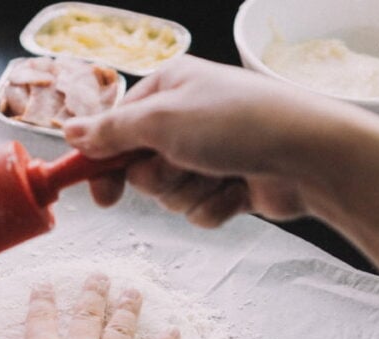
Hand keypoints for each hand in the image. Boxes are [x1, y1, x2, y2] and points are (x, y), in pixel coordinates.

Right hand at [64, 56, 352, 225]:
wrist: (308, 155)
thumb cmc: (238, 124)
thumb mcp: (161, 120)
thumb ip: (110, 132)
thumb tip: (70, 131)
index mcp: (168, 90)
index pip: (115, 129)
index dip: (104, 162)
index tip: (99, 191)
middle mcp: (186, 118)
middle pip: (140, 167)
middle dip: (159, 178)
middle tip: (181, 165)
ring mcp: (210, 153)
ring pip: (170, 194)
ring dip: (190, 193)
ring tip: (219, 175)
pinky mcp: (230, 184)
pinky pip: (199, 209)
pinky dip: (215, 206)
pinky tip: (238, 191)